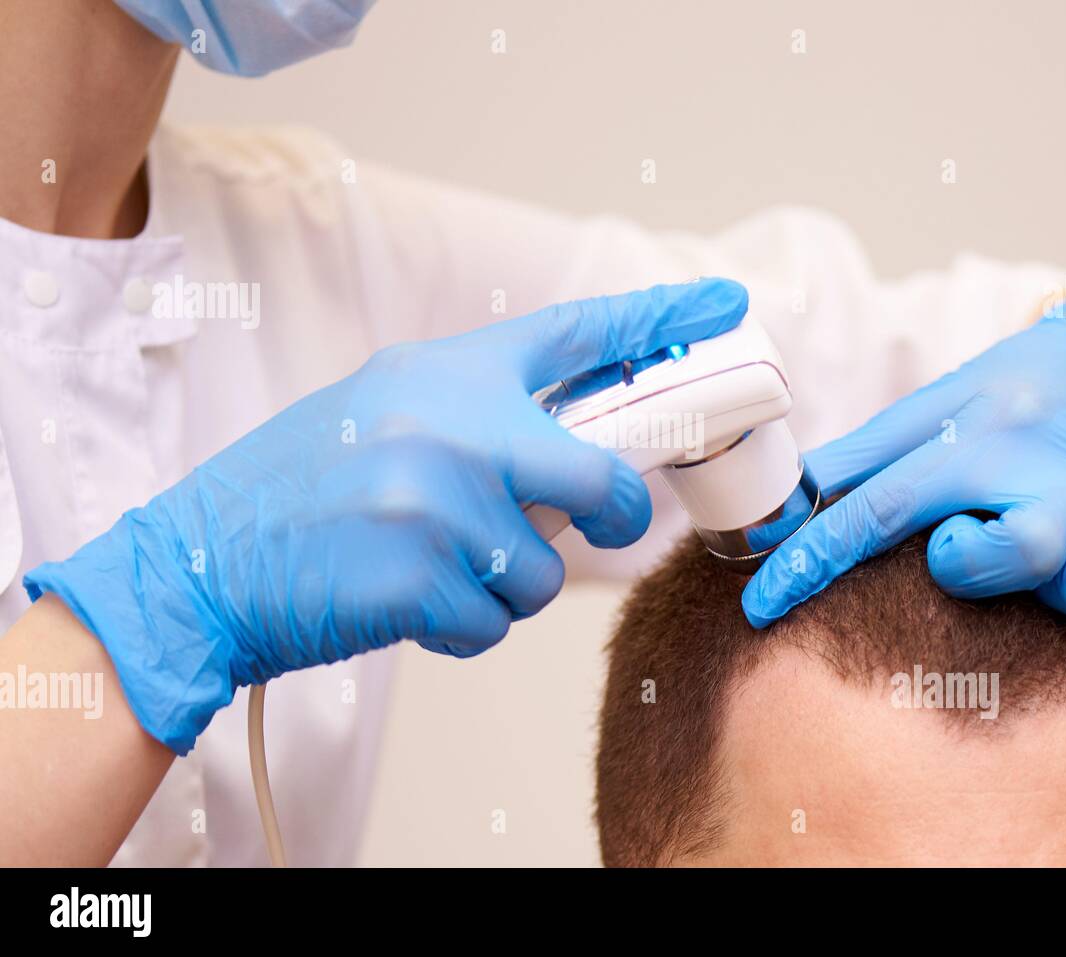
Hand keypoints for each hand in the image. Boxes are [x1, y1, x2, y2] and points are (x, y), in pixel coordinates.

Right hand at [25, 278, 748, 751]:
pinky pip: (496, 620)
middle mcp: (451, 427)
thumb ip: (481, 417)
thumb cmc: (300, 489)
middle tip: (605, 523)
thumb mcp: (387, 413)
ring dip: (507, 583)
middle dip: (614, 515)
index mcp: (445, 373)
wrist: (202, 562)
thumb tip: (580, 454)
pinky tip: (409, 601)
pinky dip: (465, 623)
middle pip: (600, 478)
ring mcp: (438, 504)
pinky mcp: (421, 579)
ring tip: (435, 564)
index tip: (723, 304)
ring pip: (546, 570)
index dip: (659, 318)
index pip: (576, 335)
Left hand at [743, 289, 1065, 652]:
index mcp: (972, 452)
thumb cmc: (1002, 402)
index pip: (876, 510)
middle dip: (984, 564)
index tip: (760, 607)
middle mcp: (1046, 484)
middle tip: (954, 556)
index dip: (809, 560)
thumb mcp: (924, 416)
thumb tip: (775, 506)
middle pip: (1023, 543)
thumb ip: (854, 463)